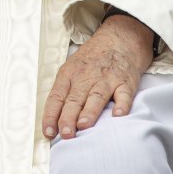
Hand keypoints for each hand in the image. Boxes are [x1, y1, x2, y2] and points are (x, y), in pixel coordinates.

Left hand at [42, 14, 153, 139]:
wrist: (118, 39)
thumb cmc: (92, 60)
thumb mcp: (72, 69)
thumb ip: (64, 93)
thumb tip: (53, 121)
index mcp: (69, 74)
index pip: (56, 96)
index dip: (51, 115)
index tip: (47, 132)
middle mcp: (86, 77)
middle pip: (74, 99)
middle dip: (68, 117)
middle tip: (65, 134)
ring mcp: (106, 79)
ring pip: (96, 97)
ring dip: (89, 111)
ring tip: (83, 125)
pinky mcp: (125, 82)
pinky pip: (124, 95)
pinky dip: (122, 105)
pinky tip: (118, 115)